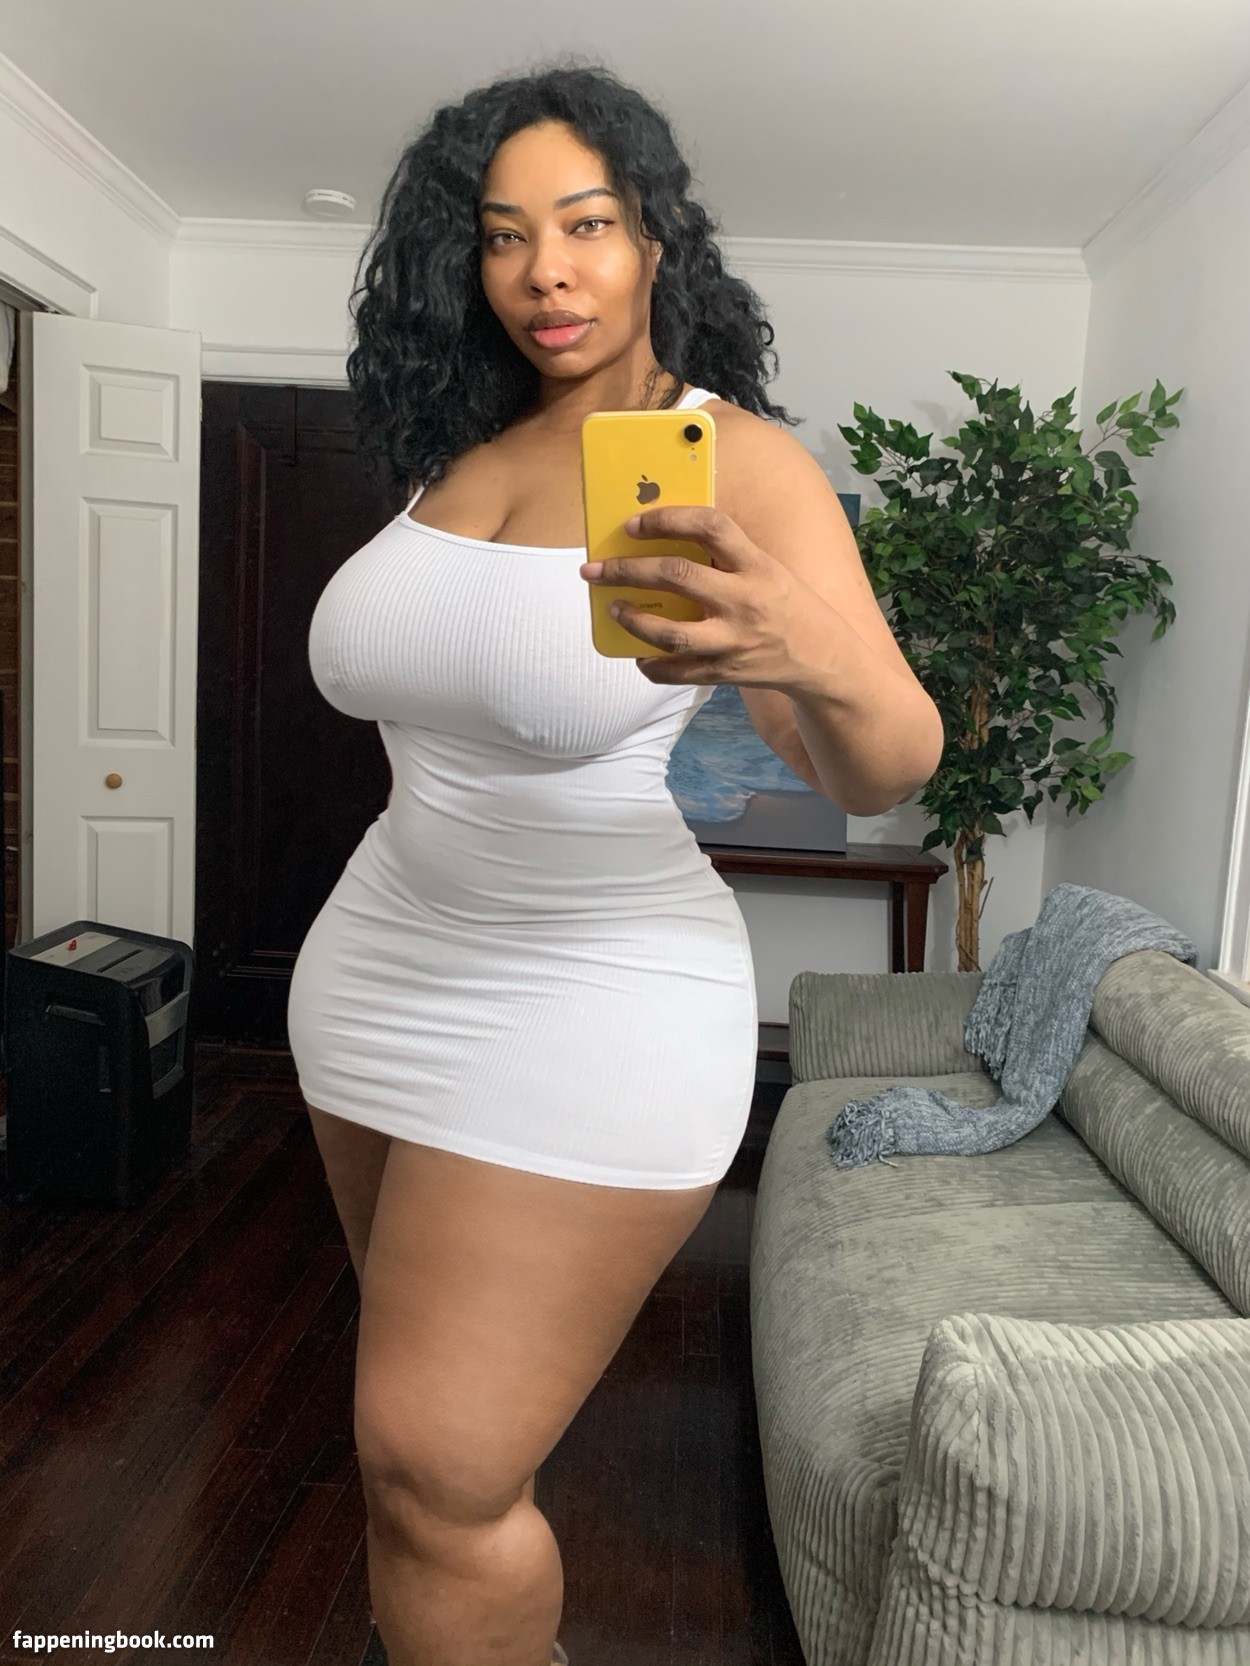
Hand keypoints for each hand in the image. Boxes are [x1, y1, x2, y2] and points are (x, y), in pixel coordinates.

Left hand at [578, 505, 837, 689]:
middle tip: (595, 569)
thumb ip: (725, 555)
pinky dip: (652, 665)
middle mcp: (746, 601)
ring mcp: (735, 641)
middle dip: (627, 571)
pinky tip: (638, 655)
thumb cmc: (785, 603)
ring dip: (633, 621)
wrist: (824, 658)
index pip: (710, 527)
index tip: (632, 524)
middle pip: (677, 576)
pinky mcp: (727, 673)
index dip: (667, 519)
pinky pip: (678, 673)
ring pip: (672, 634)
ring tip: (613, 607)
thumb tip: (663, 539)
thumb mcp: (767, 568)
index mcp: (757, 565)